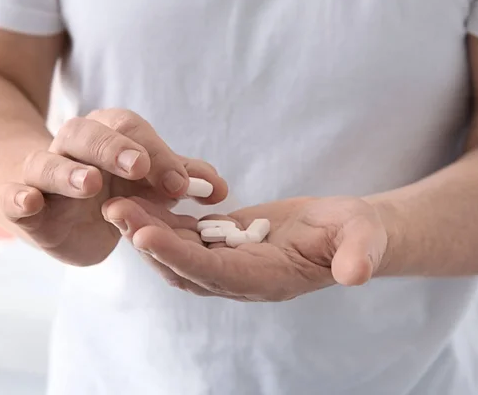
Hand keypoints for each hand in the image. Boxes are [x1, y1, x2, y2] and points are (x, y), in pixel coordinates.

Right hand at [0, 109, 227, 265]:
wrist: (64, 215)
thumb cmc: (115, 191)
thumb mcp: (150, 185)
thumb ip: (182, 180)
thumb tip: (220, 189)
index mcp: (109, 136)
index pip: (133, 132)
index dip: (159, 155)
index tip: (182, 186)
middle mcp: (74, 147)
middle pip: (88, 134)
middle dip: (114, 148)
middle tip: (139, 166)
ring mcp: (44, 173)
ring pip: (48, 162)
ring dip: (68, 171)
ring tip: (90, 184)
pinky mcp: (21, 202)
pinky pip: (13, 195)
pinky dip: (19, 196)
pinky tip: (29, 202)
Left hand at [107, 196, 388, 300]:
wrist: (346, 233)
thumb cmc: (357, 234)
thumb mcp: (362, 240)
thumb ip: (358, 255)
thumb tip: (357, 274)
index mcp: (268, 280)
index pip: (216, 274)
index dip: (181, 257)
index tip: (145, 236)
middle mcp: (241, 279)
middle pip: (185, 267)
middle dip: (149, 242)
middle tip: (115, 210)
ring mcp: (230, 264)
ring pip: (178, 253)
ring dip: (146, 231)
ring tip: (117, 201)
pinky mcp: (225, 245)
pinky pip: (187, 238)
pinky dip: (163, 221)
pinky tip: (142, 198)